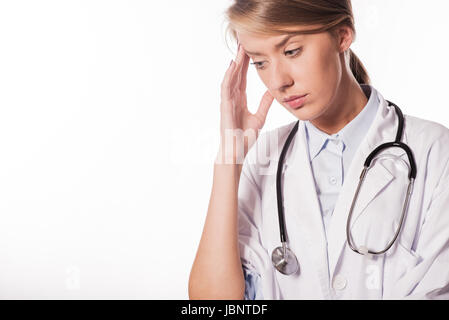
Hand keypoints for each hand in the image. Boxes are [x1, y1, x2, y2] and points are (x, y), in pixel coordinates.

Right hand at [217, 43, 274, 163]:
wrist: (237, 151)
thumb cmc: (244, 138)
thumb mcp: (259, 117)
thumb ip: (264, 103)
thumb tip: (272, 92)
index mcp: (240, 99)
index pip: (243, 77)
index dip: (246, 63)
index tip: (250, 49)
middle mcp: (232, 98)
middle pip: (236, 73)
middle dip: (240, 57)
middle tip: (243, 41)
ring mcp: (227, 101)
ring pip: (230, 77)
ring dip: (234, 63)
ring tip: (238, 49)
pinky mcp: (224, 107)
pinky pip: (226, 88)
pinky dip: (228, 76)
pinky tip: (232, 66)